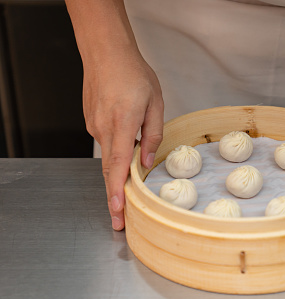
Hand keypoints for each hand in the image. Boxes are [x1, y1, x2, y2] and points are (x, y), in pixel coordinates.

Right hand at [83, 48, 163, 230]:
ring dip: (116, 177)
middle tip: (118, 221)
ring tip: (127, 192)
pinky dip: (115, 153)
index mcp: (123, 123)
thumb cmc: (134, 73)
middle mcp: (104, 128)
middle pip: (108, 171)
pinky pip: (106, 143)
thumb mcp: (155, 102)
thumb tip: (145, 162)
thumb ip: (153, 134)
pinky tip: (125, 147)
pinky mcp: (91, 122)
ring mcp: (94, 126)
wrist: (106, 52)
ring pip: (107, 158)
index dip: (117, 191)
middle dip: (113, 198)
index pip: (118, 165)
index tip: (117, 211)